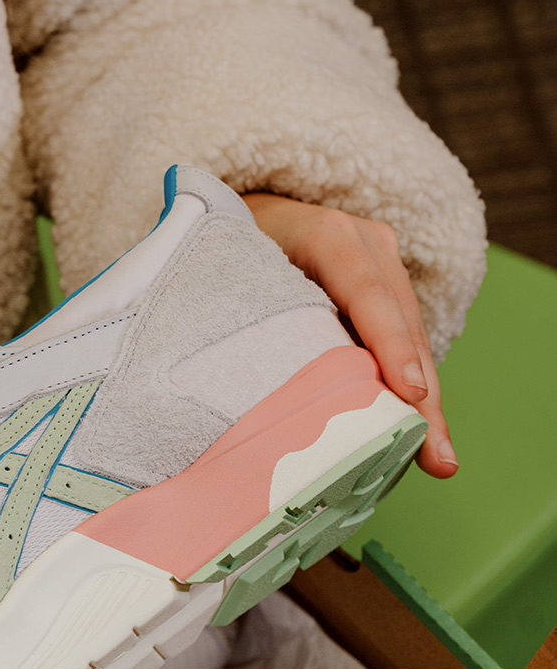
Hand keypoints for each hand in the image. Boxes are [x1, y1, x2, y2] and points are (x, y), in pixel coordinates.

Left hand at [243, 192, 457, 477]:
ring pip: (413, 339)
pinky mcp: (389, 287)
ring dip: (427, 403)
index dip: (389, 344)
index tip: (410, 392)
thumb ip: (244, 311)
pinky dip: (412, 390)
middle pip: (402, 325)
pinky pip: (406, 342)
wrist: (256, 209)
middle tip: (438, 456)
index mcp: (326, 234)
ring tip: (439, 459)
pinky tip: (419, 436)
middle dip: (424, 395)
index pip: (364, 292)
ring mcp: (385, 263)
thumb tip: (240, 391)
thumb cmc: (233, 245)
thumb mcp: (230, 265)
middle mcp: (367, 242)